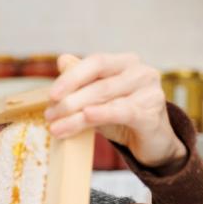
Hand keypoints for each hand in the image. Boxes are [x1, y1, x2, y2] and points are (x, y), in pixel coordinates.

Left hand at [44, 52, 185, 168]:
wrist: (153, 143)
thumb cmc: (123, 118)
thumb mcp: (99, 100)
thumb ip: (82, 82)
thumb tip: (62, 60)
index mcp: (126, 63)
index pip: (96, 62)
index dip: (72, 77)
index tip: (52, 94)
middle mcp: (141, 72)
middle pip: (99, 83)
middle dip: (70, 100)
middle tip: (49, 115)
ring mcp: (150, 91)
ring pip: (106, 99)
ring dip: (77, 114)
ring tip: (56, 127)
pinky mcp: (152, 114)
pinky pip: (123, 112)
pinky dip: (102, 114)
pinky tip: (86, 117)